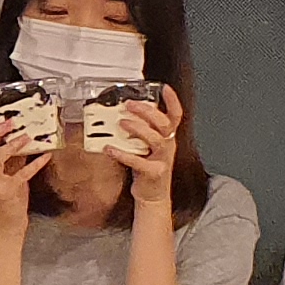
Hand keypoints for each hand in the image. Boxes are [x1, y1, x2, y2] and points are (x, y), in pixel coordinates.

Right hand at [0, 102, 49, 221]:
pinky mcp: (9, 192)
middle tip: (7, 120)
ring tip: (25, 136)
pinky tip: (44, 156)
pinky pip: (21, 175)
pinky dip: (34, 164)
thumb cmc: (6, 200)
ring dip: (10, 146)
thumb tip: (21, 138)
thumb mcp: (6, 174)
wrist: (7, 225)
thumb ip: (11, 157)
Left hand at [108, 87, 179, 205]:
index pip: (175, 116)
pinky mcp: (153, 173)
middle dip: (147, 112)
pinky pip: (138, 161)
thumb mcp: (147, 147)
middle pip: (164, 124)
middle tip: (129, 105)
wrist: (153, 196)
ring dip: (138, 128)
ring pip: (155, 139)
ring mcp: (162, 160)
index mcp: (167, 137)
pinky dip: (122, 154)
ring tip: (121, 123)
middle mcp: (168, 146)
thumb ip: (140, 131)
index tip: (164, 88)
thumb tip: (122, 114)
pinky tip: (110, 148)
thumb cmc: (148, 168)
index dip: (172, 101)